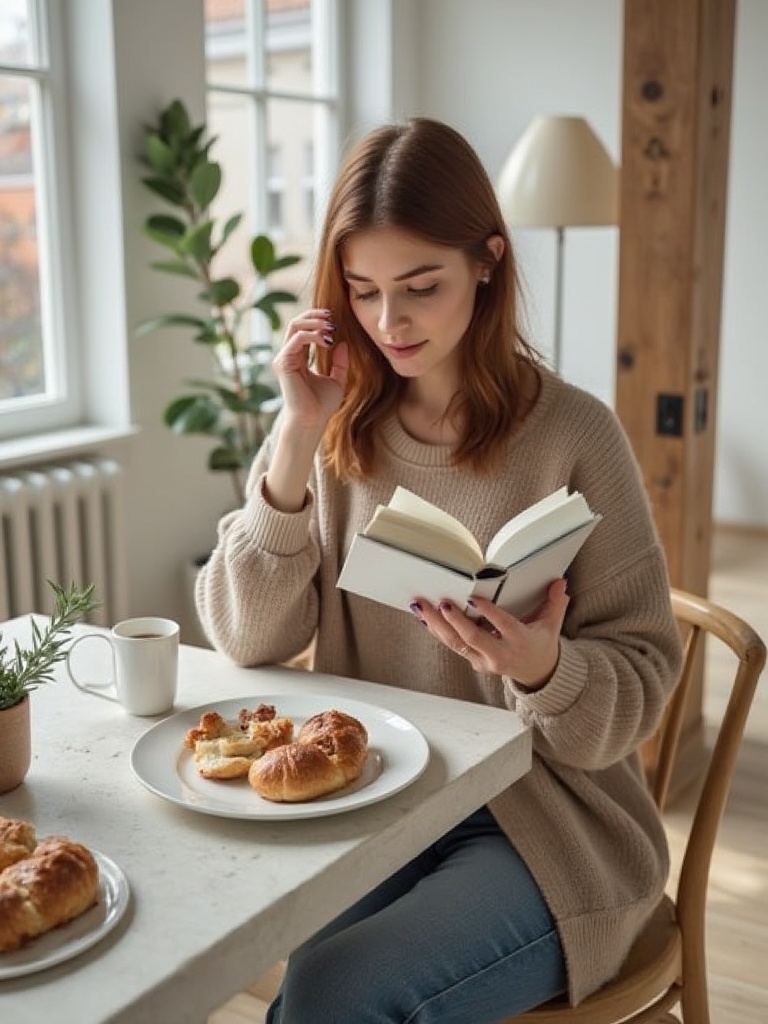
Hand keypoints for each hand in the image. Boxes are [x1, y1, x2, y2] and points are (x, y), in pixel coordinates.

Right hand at [272, 309, 348, 433]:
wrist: (313, 420)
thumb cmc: (322, 405)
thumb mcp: (337, 380)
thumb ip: (340, 362)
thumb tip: (343, 343)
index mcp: (299, 358)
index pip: (304, 330)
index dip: (318, 321)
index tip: (336, 321)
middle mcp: (289, 355)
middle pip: (296, 323)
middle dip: (314, 315)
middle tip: (332, 316)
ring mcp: (284, 358)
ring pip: (295, 326)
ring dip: (314, 322)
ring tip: (331, 327)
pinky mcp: (283, 362)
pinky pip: (297, 339)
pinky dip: (313, 335)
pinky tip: (327, 341)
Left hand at [412, 579, 569, 689]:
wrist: (537, 674)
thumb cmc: (541, 644)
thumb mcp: (552, 624)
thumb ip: (556, 603)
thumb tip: (560, 583)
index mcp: (518, 641)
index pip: (502, 625)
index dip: (488, 613)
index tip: (474, 598)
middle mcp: (498, 654)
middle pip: (471, 638)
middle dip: (454, 620)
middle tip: (441, 602)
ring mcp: (483, 660)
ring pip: (455, 643)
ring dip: (436, 624)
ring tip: (422, 606)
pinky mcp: (473, 660)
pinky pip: (452, 645)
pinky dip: (436, 630)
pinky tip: (424, 617)